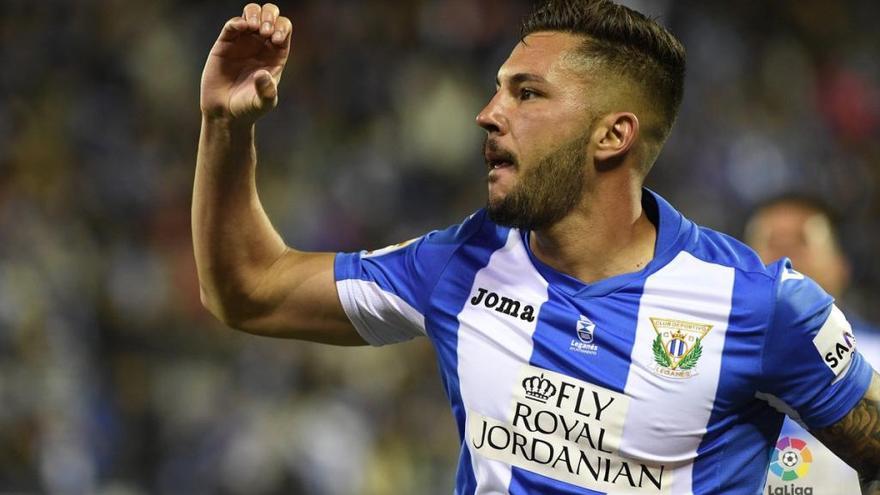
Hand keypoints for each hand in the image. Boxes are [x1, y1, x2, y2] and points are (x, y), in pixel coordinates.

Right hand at [200, 3, 291, 123]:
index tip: (275, 40)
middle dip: (270, 16)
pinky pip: (232, 24)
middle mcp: (260, 45)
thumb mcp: (263, 103)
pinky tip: (241, 27)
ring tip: (254, 27)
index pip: (284, 30)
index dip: (282, 28)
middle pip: (270, 15)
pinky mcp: (225, 44)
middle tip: (265, 32)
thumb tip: (262, 74)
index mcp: (276, 55)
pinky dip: (237, 21)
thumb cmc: (248, 108)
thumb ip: (267, 91)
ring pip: (251, 13)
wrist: (225, 113)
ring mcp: (242, 42)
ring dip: (255, 14)